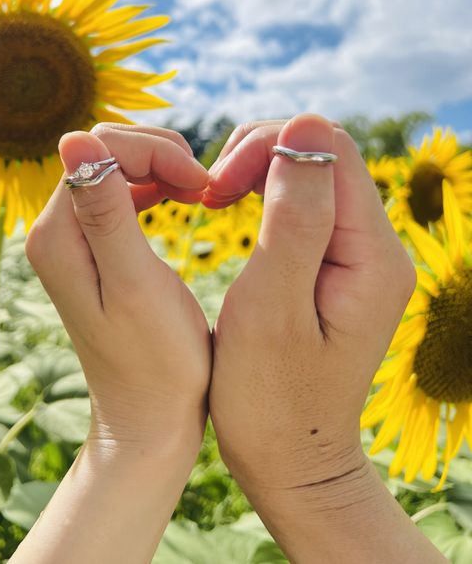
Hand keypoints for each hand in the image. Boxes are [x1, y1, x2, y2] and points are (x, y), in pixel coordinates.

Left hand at [25, 123, 211, 451]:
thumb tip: (71, 137)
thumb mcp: (135, 284)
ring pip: (117, 165)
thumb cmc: (155, 362)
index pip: (100, 147)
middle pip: (106, 150)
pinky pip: (122, 190)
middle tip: (206, 189)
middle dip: (161, 156)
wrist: (151, 419)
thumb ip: (105, 211)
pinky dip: (157, 186)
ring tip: (201, 195)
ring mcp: (72, 238)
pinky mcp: (93, 246)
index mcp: (57, 235)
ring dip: (162, 169)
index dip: (156, 153)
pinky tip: (183, 200)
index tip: (203, 185)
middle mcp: (54, 230)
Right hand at [202, 114, 437, 561]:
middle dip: (259, 154)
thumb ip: (294, 215)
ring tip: (214, 202)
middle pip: (323, 151)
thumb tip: (305, 125)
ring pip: (312, 170)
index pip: (328, 147)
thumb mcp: (271, 306)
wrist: (293, 462)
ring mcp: (361, 254)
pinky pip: (306, 199)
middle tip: (208, 195)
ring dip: (257, 171)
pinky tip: (234, 211)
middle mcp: (379, 246)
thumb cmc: (271, 399)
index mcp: (371, 255)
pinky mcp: (340, 264)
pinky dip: (263, 192)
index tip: (212, 189)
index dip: (265, 148)